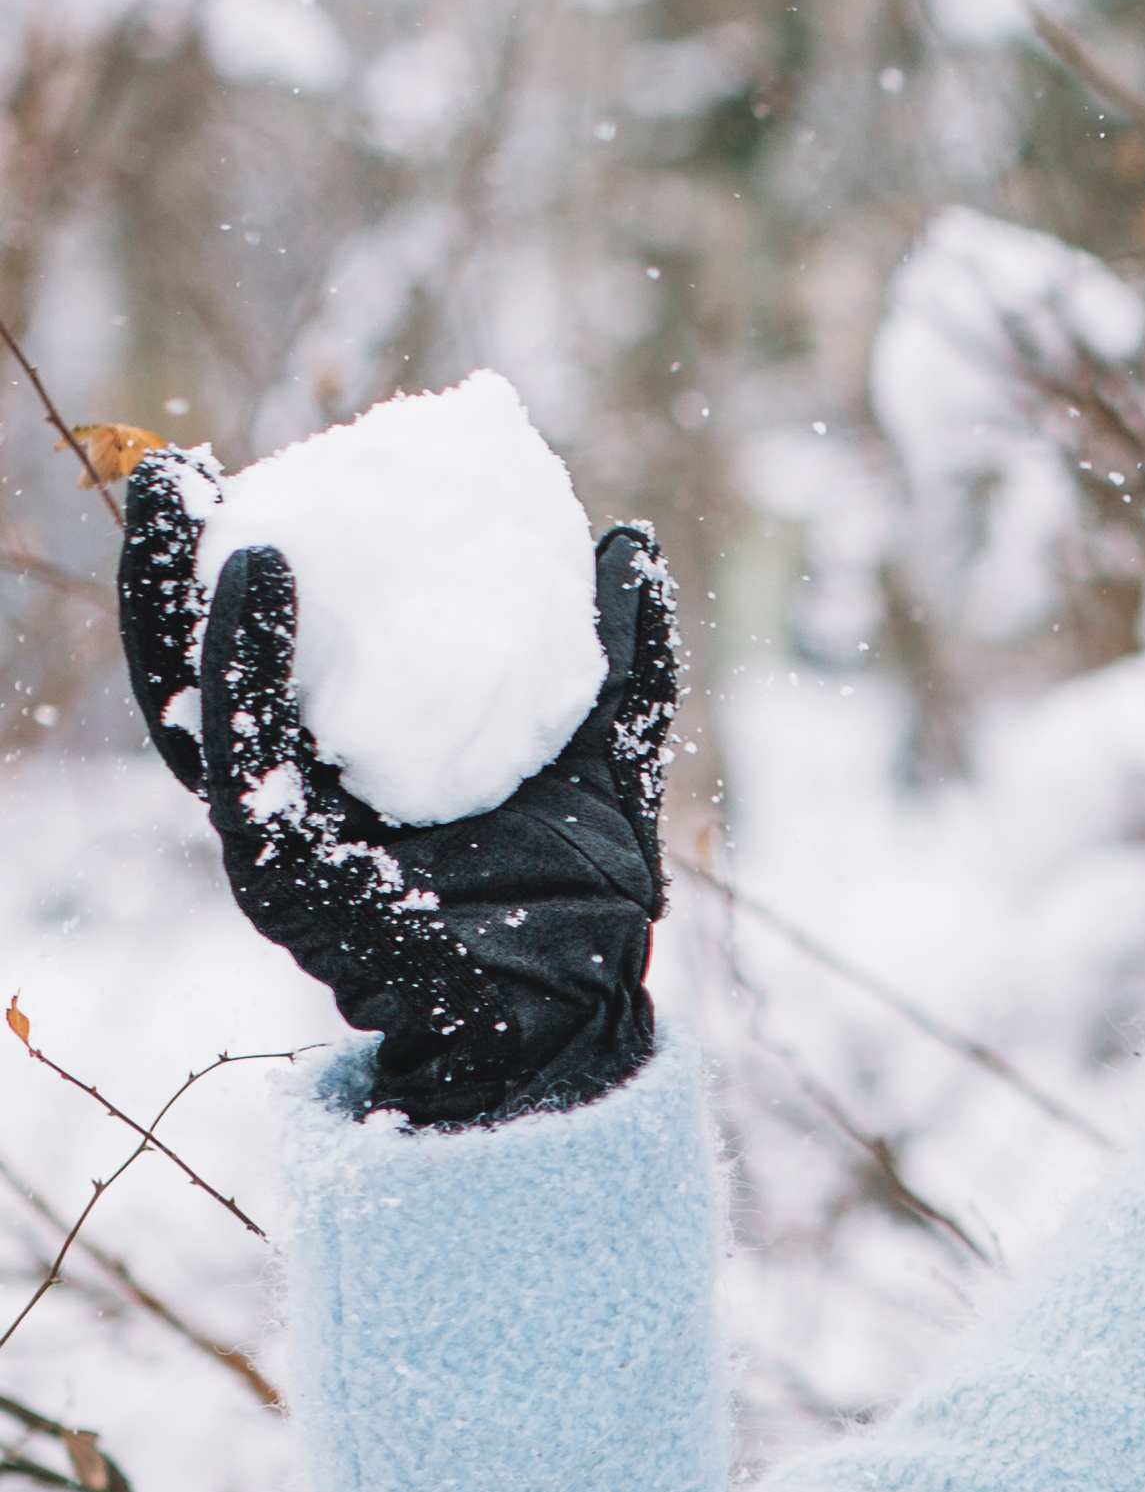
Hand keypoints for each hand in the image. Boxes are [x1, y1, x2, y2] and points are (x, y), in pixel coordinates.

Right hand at [119, 447, 678, 1127]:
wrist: (582, 1018)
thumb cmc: (581, 904)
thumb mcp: (611, 761)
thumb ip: (621, 663)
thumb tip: (628, 540)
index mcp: (343, 770)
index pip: (263, 656)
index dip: (232, 568)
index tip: (232, 473)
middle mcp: (291, 802)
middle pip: (199, 670)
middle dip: (170, 571)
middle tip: (172, 473)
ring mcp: (277, 842)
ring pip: (192, 707)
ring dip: (175, 600)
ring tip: (192, 504)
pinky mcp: (283, 880)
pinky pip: (246, 761)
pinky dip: (241, 667)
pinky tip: (261, 581)